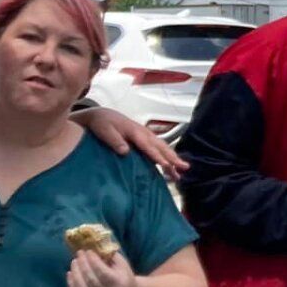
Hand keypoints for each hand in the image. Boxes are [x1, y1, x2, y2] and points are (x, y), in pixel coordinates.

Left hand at [67, 248, 137, 286]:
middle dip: (83, 264)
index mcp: (117, 283)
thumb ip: (110, 255)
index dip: (93, 261)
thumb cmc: (123, 275)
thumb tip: (94, 245)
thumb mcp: (122, 264)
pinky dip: (71, 282)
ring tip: (74, 261)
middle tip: (79, 253)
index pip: (102, 273)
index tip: (88, 251)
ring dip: (76, 272)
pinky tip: (71, 272)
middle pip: (90, 279)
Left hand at [73, 108, 188, 178]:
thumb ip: (114, 141)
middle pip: (161, 146)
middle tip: (184, 167)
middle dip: (173, 157)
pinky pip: (158, 148)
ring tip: (182, 170)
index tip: (165, 165)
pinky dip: (166, 156)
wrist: (102, 115)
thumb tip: (125, 152)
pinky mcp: (145, 139)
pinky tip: (170, 166)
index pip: (148, 146)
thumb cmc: (102, 124)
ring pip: (163, 147)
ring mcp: (146, 135)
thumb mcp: (104, 131)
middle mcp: (144, 133)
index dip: (157, 156)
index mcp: (135, 132)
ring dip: (173, 158)